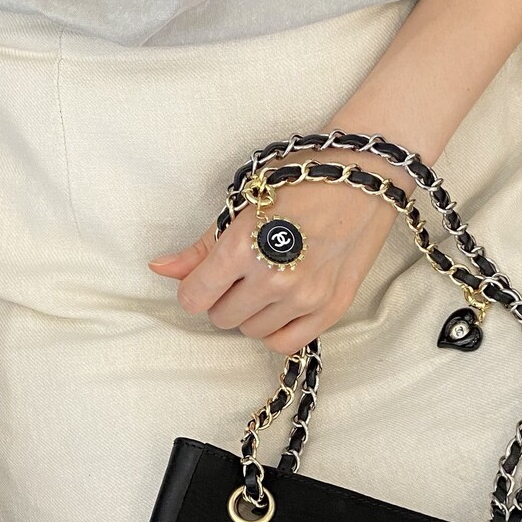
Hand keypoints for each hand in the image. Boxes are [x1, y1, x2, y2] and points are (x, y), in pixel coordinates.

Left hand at [147, 143, 416, 357]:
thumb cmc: (301, 181)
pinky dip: (277, 329)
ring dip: (252, 313)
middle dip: (224, 298)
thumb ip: (201, 247)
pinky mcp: (332, 308)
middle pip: (222, 318)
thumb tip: (160, 269)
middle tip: (243, 273)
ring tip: (268, 281)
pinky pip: (286, 344)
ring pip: (252, 332)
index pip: (195, 297)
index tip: (207, 277)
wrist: (361, 178)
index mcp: (243, 248)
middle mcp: (273, 278)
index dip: (195, 288)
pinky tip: (282, 305)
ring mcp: (305, 298)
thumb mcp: (244, 204)